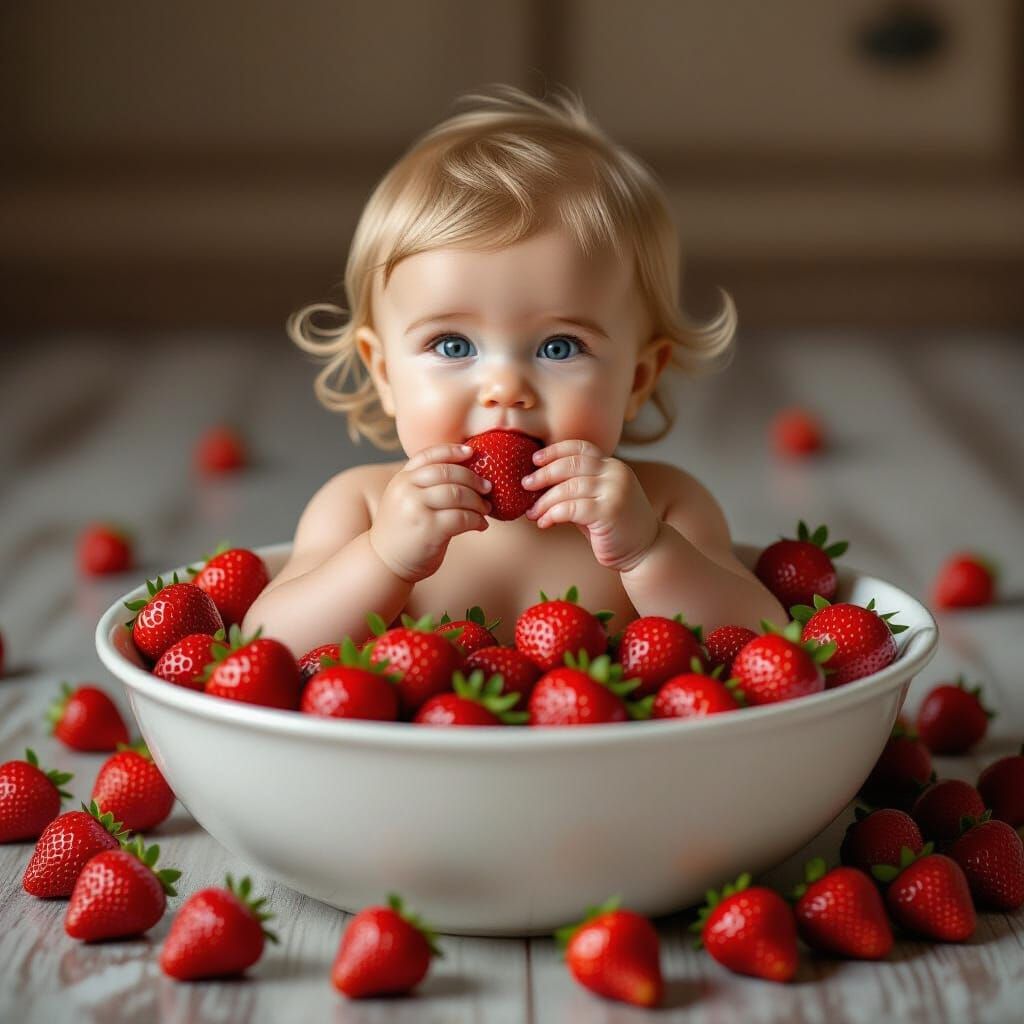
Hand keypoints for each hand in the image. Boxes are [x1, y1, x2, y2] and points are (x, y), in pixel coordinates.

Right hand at [368, 442, 491, 582]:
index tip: (471, 452)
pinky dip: (476, 520)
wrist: (384, 562)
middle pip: (447, 472)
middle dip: (473, 479)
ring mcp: (416, 508)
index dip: (451, 451)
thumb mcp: (404, 500)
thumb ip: (424, 485)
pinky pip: (462, 518)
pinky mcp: (429, 529)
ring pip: (457, 494)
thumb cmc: (402, 531)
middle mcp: (406, 489)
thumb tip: (465, 475)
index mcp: (401, 479)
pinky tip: (481, 525)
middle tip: (487, 487)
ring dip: (478, 502)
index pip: (428, 455)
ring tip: (486, 509)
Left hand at [521, 440, 660, 571]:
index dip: (555, 451)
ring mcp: (614, 491)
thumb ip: (576, 487)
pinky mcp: (609, 512)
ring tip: (532, 513)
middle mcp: (616, 474)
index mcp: (613, 466)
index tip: (535, 460)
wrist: (646, 551)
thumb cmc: (614, 528)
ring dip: (544, 501)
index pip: (581, 448)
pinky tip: (544, 523)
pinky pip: (571, 508)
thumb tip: (538, 483)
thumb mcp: (596, 500)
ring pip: (568, 488)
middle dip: (543, 474)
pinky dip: (552, 515)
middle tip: (525, 485)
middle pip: (571, 464)